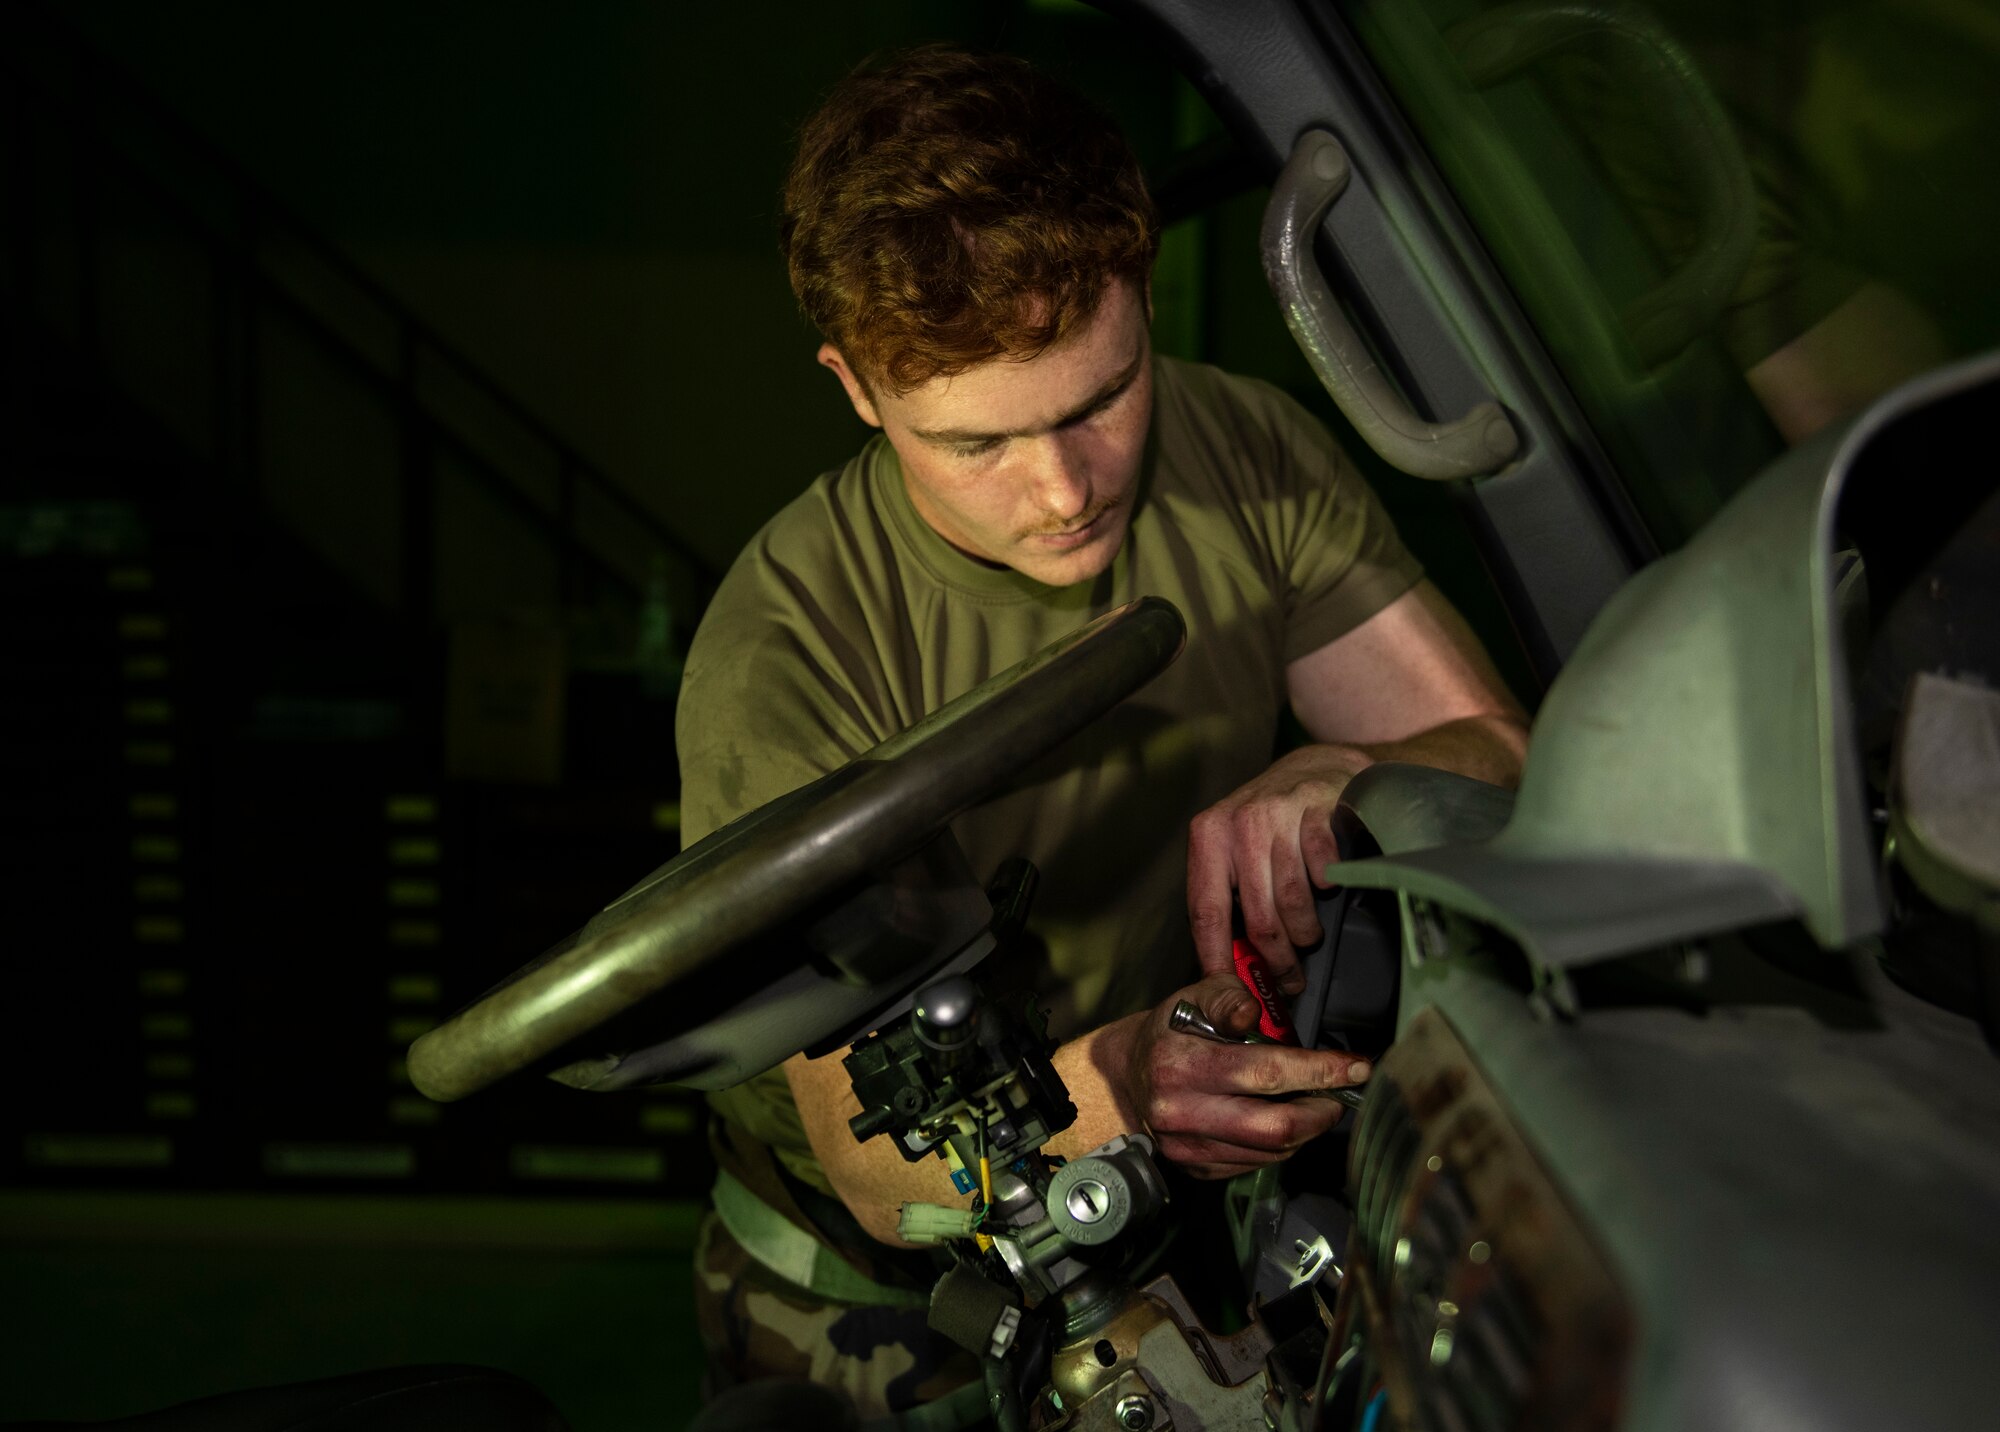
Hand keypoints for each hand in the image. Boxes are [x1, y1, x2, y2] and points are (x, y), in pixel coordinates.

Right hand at [1120, 974, 1371, 1178]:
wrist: (1125, 1077)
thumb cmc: (1169, 1032)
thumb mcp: (1193, 997)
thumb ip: (1227, 998)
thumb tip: (1252, 1011)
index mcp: (1182, 1066)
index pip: (1266, 1073)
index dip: (1320, 1071)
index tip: (1356, 1067)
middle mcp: (1183, 1113)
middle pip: (1276, 1127)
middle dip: (1322, 1112)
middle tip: (1339, 1094)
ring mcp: (1189, 1148)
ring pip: (1271, 1152)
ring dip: (1305, 1129)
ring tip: (1312, 1103)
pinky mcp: (1198, 1168)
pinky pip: (1257, 1164)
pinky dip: (1280, 1144)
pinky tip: (1281, 1119)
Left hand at [1187, 743, 1369, 994]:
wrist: (1313, 769)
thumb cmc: (1270, 824)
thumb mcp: (1235, 852)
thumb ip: (1228, 898)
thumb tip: (1228, 968)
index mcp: (1207, 837)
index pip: (1207, 911)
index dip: (1217, 958)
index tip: (1228, 990)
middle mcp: (1239, 824)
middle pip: (1257, 916)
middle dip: (1276, 959)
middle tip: (1289, 978)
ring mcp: (1279, 813)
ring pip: (1294, 901)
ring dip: (1305, 931)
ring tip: (1308, 936)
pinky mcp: (1318, 808)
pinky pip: (1325, 871)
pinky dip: (1328, 888)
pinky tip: (1326, 887)